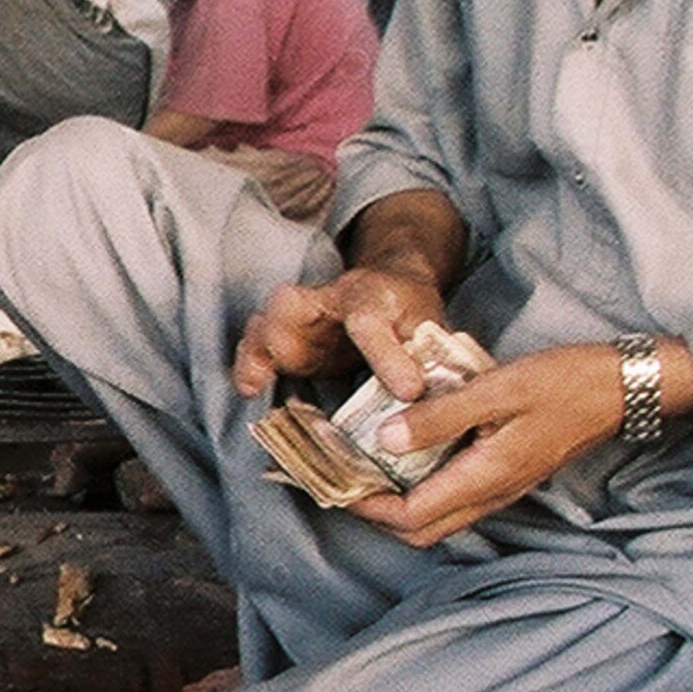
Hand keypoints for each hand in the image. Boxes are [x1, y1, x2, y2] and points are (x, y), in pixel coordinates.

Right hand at [234, 266, 443, 399]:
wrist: (390, 283)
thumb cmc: (410, 310)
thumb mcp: (431, 326)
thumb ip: (430, 359)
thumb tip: (443, 407)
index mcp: (374, 296)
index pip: (373, 322)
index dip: (388, 357)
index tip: (408, 391)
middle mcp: (328, 298)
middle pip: (294, 303)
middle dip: (285, 330)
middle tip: (288, 359)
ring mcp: (302, 316)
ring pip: (266, 322)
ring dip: (258, 352)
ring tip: (255, 384)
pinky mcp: (288, 337)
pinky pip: (257, 344)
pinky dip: (249, 365)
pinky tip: (250, 390)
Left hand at [346, 341, 624, 546]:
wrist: (621, 388)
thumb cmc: (563, 382)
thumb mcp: (496, 389)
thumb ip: (440, 417)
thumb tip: (384, 440)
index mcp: (486, 477)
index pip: (412, 517)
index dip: (367, 507)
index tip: (334, 481)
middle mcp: (492, 493)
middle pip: (421, 528)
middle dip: (377, 512)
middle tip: (343, 478)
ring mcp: (503, 487)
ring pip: (439, 514)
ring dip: (399, 500)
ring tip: (365, 465)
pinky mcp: (509, 473)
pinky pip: (457, 494)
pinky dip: (424, 483)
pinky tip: (409, 449)